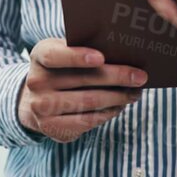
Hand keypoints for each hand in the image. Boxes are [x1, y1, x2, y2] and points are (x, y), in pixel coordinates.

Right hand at [18, 38, 146, 141]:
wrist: (35, 100)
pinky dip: (108, 113)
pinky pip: (87, 120)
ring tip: (135, 93)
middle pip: (82, 80)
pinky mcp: (50, 127)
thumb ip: (84, 49)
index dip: (77, 56)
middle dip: (117, 78)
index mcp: (39, 56)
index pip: (55, 55)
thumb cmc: (61, 70)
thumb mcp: (65, 53)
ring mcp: (41, 107)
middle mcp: (36, 82)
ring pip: (89, 102)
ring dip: (118, 98)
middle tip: (141, 77)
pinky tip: (119, 106)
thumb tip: (125, 54)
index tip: (101, 57)